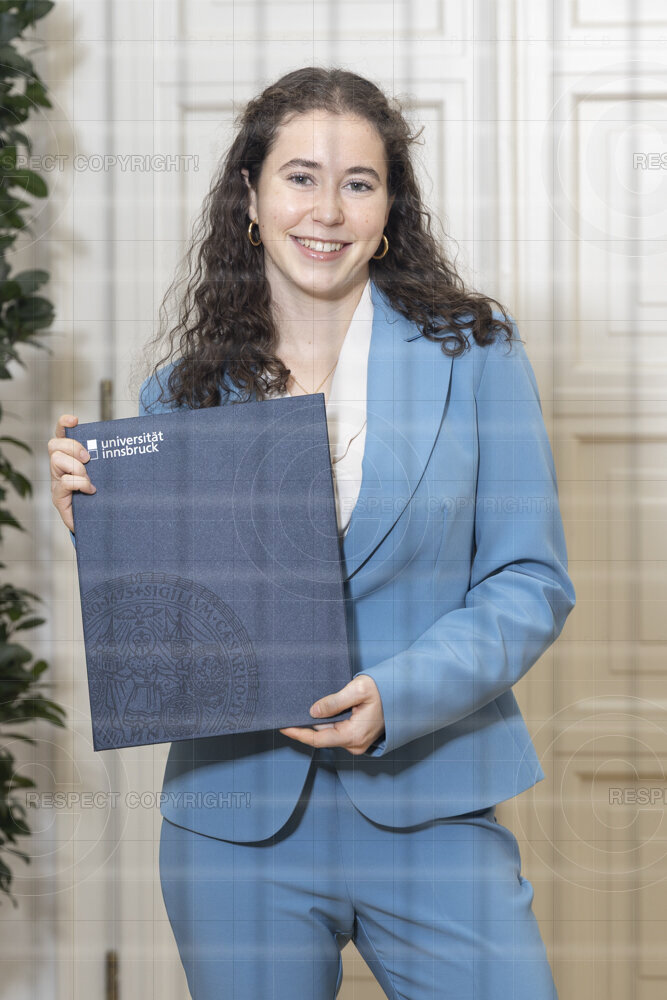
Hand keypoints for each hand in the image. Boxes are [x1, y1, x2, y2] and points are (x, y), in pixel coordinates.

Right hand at [48, 413, 95, 533]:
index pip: (61, 434)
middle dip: (73, 447)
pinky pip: (64, 482)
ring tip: (89, 478)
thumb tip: (121, 441)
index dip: (64, 424)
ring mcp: (57, 482)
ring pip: (56, 459)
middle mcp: (59, 467)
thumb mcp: (104, 473)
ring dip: (76, 467)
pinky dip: (80, 483)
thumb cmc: (102, 495)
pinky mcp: (58, 498)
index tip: (74, 421)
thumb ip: (105, 459)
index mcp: (70, 457)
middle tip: (88, 459)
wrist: (98, 523)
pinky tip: (90, 490)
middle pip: (55, 444)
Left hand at [279, 674, 384, 754]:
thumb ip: (334, 701)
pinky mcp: (358, 738)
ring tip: (301, 710)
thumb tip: (312, 712)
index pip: (317, 739)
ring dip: (316, 723)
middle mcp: (354, 744)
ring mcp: (357, 743)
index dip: (298, 733)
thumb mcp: (358, 690)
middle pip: (321, 737)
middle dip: (304, 726)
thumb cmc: (384, 690)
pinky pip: (337, 732)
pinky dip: (327, 723)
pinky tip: (319, 712)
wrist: (405, 694)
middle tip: (287, 713)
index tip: (281, 726)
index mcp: (353, 735)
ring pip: (329, 734)